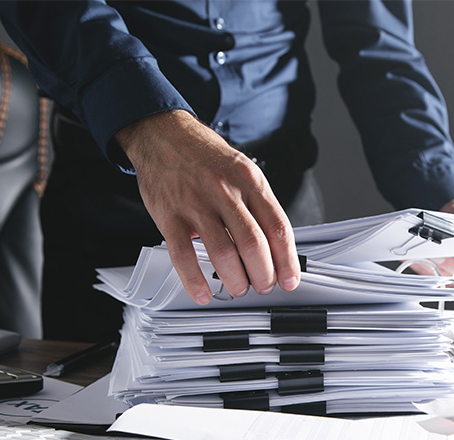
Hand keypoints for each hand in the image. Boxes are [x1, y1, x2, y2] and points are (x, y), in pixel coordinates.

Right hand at [115, 110, 300, 304]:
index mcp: (249, 180)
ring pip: (223, 252)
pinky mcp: (170, 215)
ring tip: (239, 287)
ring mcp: (196, 203)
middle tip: (263, 286)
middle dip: (263, 275)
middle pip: (253, 244)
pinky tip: (203, 291)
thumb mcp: (242, 170)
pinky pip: (184, 255)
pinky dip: (194, 280)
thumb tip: (275, 246)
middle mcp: (225, 190)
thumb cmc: (205, 157)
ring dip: (235, 280)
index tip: (289, 279)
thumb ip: (258, 205)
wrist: (163, 134)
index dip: (287, 260)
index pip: (278, 226)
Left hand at [411, 198, 453, 283]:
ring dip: (431, 266)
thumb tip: (453, 226)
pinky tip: (410, 256)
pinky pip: (428, 277)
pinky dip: (419, 266)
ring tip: (420, 253)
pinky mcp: (438, 278)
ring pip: (444, 277)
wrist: (447, 224)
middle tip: (438, 254)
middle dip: (450, 263)